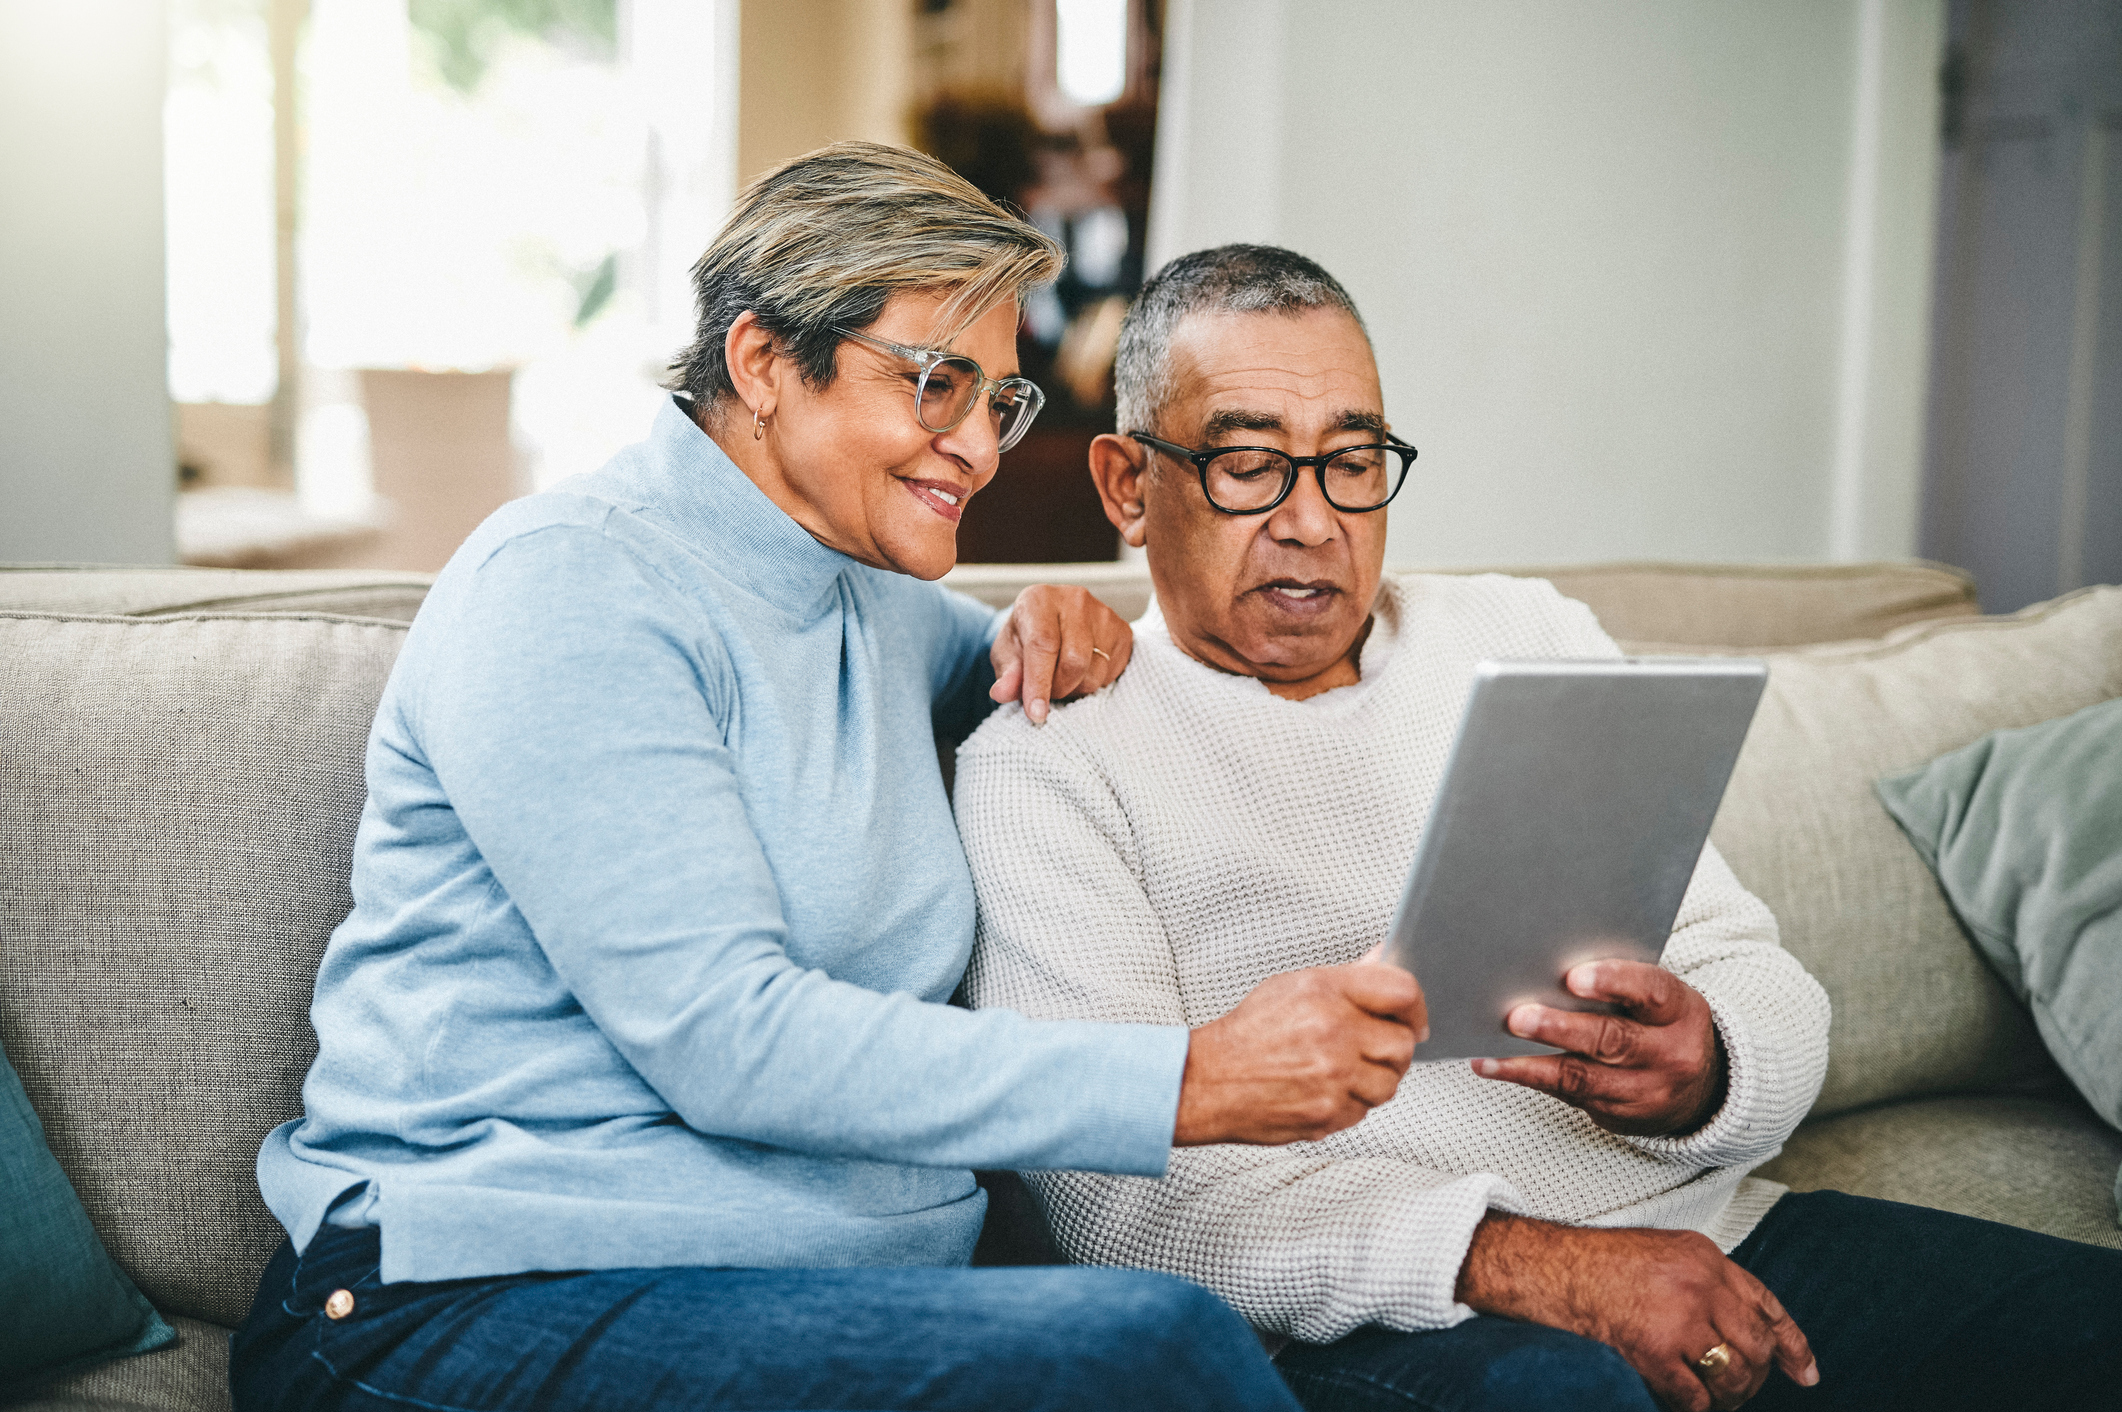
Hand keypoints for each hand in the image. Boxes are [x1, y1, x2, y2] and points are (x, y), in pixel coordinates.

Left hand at [989, 585, 1132, 725]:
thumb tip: (1003, 693)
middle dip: (1058, 688)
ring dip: (1076, 689)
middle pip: (1074, 662)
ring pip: (1095, 672)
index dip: (1039, 683)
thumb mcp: (1007, 654)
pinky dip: (1095, 683)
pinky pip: (1112, 673)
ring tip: (1062, 679)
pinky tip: (1081, 672)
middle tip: (1047, 692)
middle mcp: (1075, 599)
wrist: (1052, 622)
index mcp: (1039, 599)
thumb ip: (1007, 674)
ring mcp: (1104, 614)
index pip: (1043, 645)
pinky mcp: (1123, 631)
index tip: (1036, 714)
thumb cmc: (1025, 638)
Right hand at [1173, 959, 1426, 1145]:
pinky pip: (1365, 1111)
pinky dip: (1350, 1104)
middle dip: (1393, 1049)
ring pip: (1390, 1083)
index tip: (1413, 1019)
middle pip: (1403, 1044)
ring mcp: (1332, 1077)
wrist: (1208, 1081)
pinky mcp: (1328, 1114)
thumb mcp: (1294, 987)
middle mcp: (1333, 1033)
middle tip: (1369, 1048)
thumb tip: (1384, 957)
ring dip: (1373, 1080)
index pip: (1402, 992)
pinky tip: (1324, 1090)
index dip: (1416, 1008)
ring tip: (1340, 1071)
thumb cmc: (1248, 1034)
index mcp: (1325, 992)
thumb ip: (1348, 977)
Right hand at [1456, 1214, 1818, 1411]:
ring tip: (1712, 1402)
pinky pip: (1695, 1395)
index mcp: (1705, 1257)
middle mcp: (1700, 1282)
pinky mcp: (1654, 1347)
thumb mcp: (1663, 1254)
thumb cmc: (1595, 1263)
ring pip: (1732, 1374)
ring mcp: (1679, 1315)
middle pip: (1756, 1345)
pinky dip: (1694, 1409)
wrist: (1548, 1267)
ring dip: (1726, 1398)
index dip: (1792, 1344)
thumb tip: (1738, 1327)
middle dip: (1753, 1379)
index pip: (1767, 1304)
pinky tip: (1683, 1406)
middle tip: (1738, 1394)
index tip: (1806, 1373)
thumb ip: (1704, 1281)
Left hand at [1472, 960, 1724, 1135]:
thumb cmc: (1662, 1026)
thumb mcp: (1660, 1000)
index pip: (1652, 992)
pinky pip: (1567, 1096)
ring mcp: (1644, 1090)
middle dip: (1560, 1027)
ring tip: (1493, 1049)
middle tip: (1518, 1016)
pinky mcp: (1618, 1115)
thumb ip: (1620, 982)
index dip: (1613, 982)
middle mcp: (1669, 1054)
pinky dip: (1527, 1077)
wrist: (1699, 1090)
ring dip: (1531, 1062)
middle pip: (1612, 1040)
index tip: (1573, 977)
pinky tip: (1493, 1065)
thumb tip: (1550, 958)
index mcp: (1681, 1012)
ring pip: (1583, 1076)